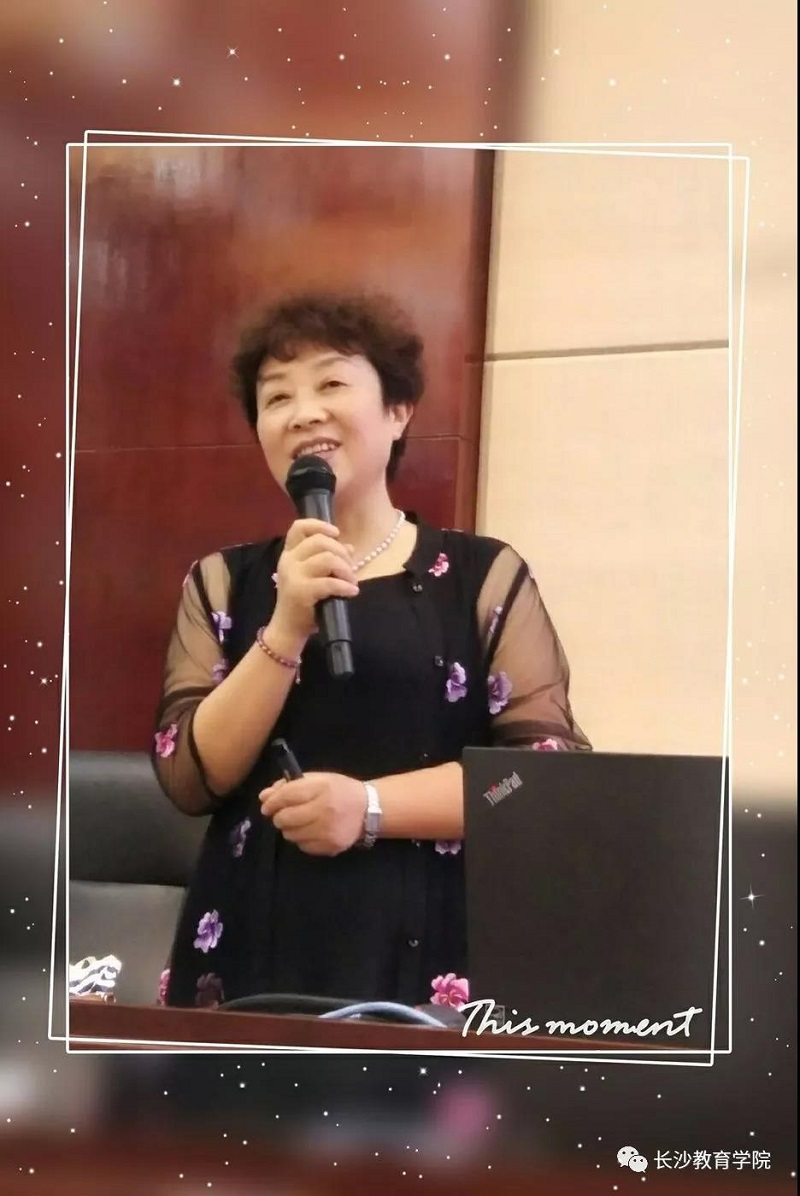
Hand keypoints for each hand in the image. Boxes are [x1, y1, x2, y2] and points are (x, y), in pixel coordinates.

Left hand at [259, 771, 366, 855]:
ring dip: (290, 828)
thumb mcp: (319, 779)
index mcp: (322, 789)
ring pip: (291, 835)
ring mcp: (327, 832)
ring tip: (300, 821)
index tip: (266, 805)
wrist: (369, 809)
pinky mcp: (330, 847)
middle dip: (279, 816)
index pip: (286, 796)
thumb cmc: (341, 790)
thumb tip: (264, 796)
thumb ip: (290, 785)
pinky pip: (302, 846)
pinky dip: (302, 839)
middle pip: (285, 818)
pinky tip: (311, 830)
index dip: (272, 801)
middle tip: (284, 814)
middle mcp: (324, 811)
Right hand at [271, 518, 358, 640]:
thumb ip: (328, 559)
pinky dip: (345, 586)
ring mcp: (293, 575)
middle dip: (341, 552)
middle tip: (350, 568)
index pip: (299, 527)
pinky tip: (352, 591)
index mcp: (289, 554)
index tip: (336, 533)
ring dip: (346, 569)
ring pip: (327, 559)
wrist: (288, 630)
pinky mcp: (301, 591)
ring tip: (351, 582)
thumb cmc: (303, 603)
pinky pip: (330, 582)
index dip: (319, 525)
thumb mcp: (313, 577)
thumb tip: (349, 547)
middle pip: (319, 541)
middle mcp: (288, 561)